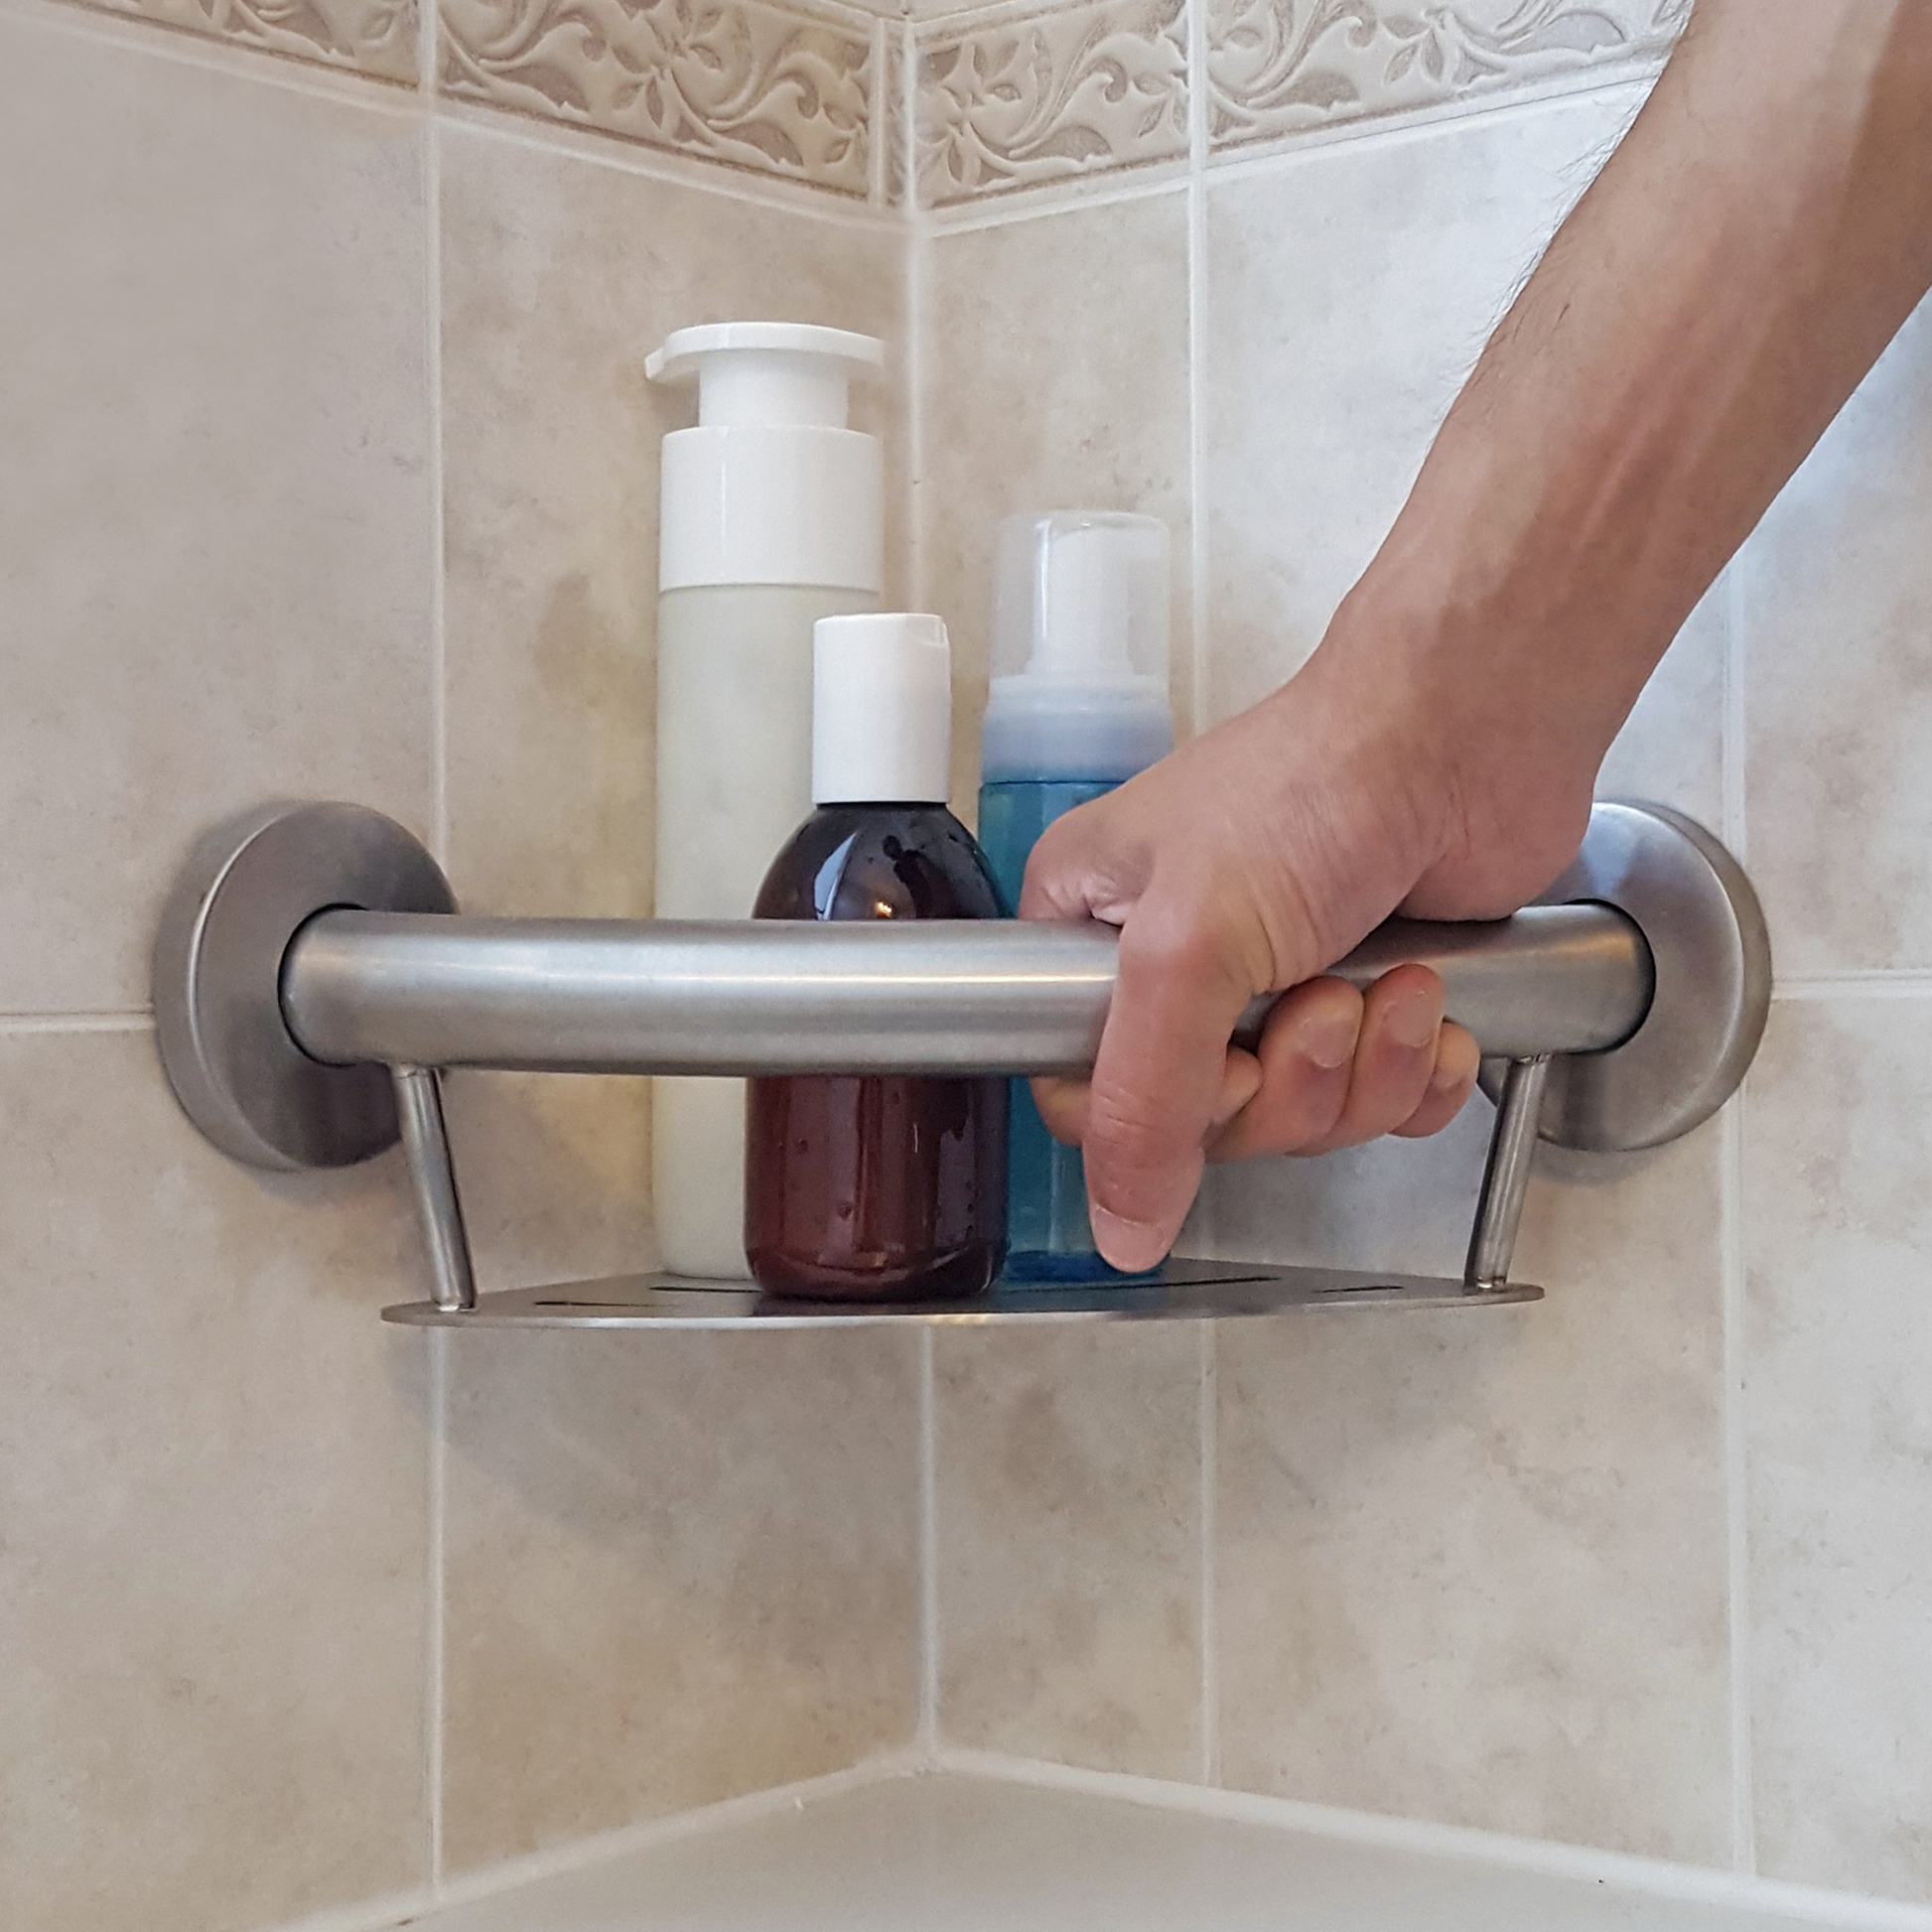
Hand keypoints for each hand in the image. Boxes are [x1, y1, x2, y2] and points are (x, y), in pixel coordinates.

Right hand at [1019, 592, 1599, 1272]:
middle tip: (1320, 1005)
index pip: (1082, 1092)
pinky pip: (1378, 1104)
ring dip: (1361, 1071)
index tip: (1222, 1066)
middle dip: (1289, 1084)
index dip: (1162, 1113)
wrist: (1467, 734)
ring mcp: (1273, 984)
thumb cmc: (1315, 782)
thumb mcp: (1187, 946)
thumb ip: (1143, 1098)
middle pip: (1206, 1122)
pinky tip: (1428, 1005)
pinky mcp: (1366, 1001)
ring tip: (1381, 986)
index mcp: (1091, 932)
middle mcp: (1175, 964)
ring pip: (1301, 1118)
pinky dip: (1415, 1071)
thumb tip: (1119, 1225)